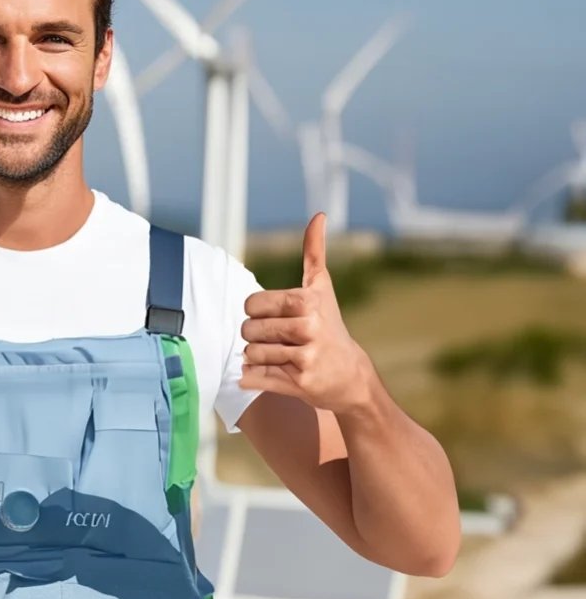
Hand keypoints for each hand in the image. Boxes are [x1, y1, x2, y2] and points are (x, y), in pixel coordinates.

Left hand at [239, 213, 374, 412]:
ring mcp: (305, 357)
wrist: (350, 375)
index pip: (251, 305)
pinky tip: (270, 373)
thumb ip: (314, 252)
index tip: (276, 318)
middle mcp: (308, 328)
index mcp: (306, 302)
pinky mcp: (299, 383)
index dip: (256, 313)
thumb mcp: (322, 287)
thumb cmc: (329, 325)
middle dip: (256, 336)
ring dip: (256, 357)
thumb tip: (319, 215)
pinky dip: (252, 377)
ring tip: (278, 356)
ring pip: (249, 354)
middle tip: (278, 340)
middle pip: (248, 330)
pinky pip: (253, 377)